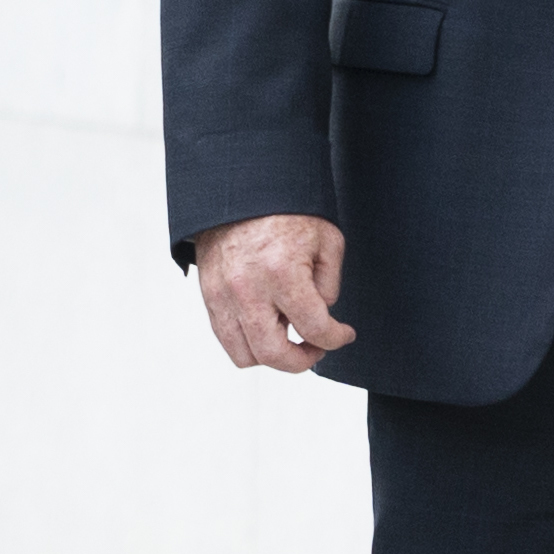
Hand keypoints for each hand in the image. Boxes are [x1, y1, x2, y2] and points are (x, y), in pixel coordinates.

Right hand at [193, 212, 354, 372]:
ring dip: (272, 356)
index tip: (343, 334)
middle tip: (315, 347)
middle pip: (274, 355)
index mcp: (282, 273)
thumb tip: (321, 312)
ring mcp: (223, 296)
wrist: (237, 193)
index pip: (315, 329)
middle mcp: (248, 290)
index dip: (337, 339)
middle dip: (303, 360)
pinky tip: (267, 325)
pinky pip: (226, 338)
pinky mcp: (209, 297)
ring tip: (288, 338)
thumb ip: (329, 283)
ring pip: (245, 355)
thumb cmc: (284, 212)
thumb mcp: (326, 240)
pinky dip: (249, 343)